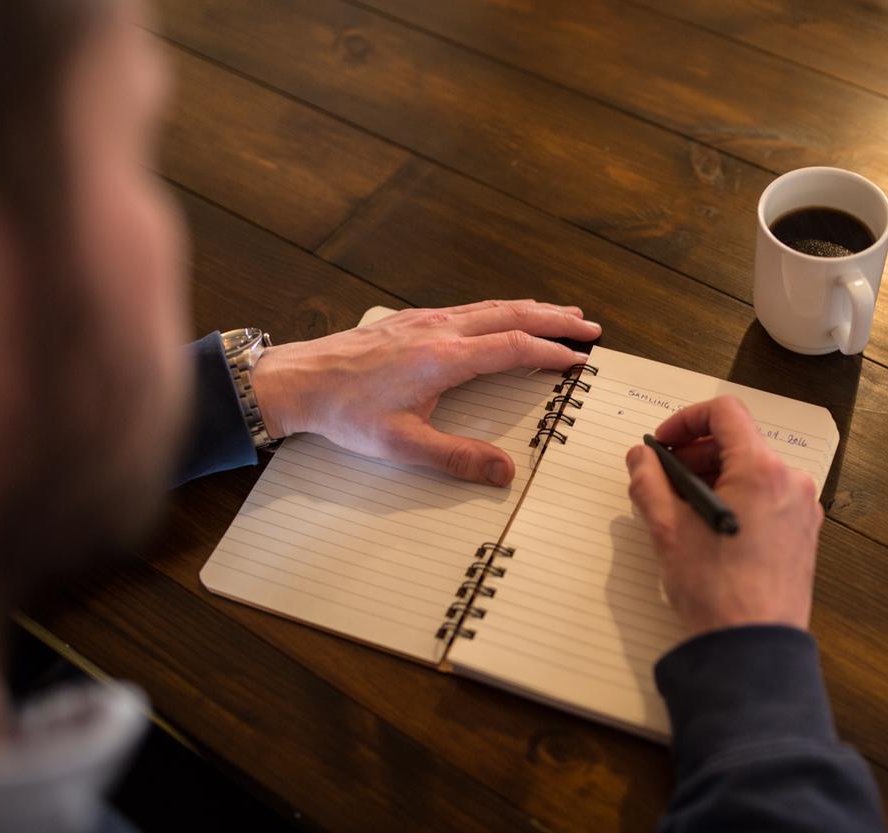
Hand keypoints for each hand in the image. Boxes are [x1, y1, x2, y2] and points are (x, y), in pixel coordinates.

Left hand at [251, 299, 599, 485]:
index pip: (514, 348)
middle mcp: (440, 329)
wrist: (298, 380)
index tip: (579, 360)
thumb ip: (457, 457)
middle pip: (512, 314)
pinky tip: (507, 317)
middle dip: (556, 319)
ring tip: (563, 314)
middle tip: (590, 327)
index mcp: (444, 357)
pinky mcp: (412, 319)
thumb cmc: (345, 412)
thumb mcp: (402, 445)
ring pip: (492, 306)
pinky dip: (503, 310)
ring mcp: (426, 319)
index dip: (552, 353)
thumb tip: (503, 472)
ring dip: (532, 309)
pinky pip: (471, 307)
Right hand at [624, 396, 823, 635]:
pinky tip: (710, 527)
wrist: (752, 645)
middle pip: (739, 442)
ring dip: (714, 476)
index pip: (725, 413)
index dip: (686, 420)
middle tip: (663, 478)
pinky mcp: (803, 531)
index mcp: (760, 470)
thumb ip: (649, 482)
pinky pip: (767, 496)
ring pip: (752, 470)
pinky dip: (736, 497)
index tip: (662, 444)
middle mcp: (790, 480)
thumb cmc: (716, 590)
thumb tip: (641, 458)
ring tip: (682, 508)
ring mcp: (801, 507)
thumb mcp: (668, 530)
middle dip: (696, 453)